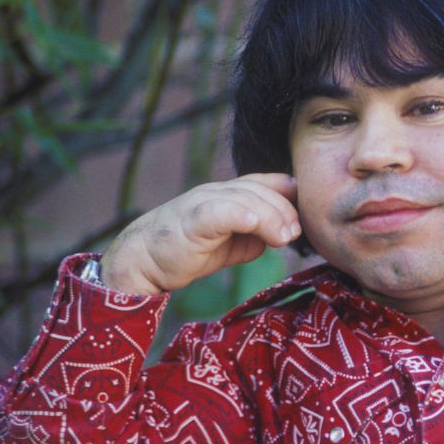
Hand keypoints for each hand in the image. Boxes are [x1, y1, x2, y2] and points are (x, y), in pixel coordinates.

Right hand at [99, 173, 299, 295]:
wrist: (141, 260)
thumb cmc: (183, 250)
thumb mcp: (227, 244)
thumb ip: (252, 238)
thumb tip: (278, 237)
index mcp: (226, 195)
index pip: (263, 182)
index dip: (287, 194)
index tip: (303, 215)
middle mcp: (216, 192)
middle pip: (259, 189)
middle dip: (284, 209)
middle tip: (296, 233)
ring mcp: (202, 203)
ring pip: (244, 198)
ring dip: (271, 216)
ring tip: (284, 237)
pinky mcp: (191, 220)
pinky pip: (219, 211)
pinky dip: (241, 214)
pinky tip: (255, 224)